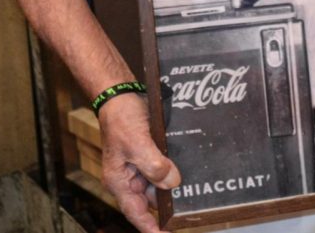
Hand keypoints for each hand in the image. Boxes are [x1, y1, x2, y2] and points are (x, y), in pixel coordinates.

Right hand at [98, 93, 180, 232]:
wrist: (122, 94)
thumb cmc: (122, 118)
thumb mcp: (137, 143)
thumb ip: (154, 164)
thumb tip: (172, 183)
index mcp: (120, 180)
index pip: (136, 212)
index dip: (151, 227)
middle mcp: (129, 176)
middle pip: (150, 199)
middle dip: (167, 204)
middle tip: (188, 211)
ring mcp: (138, 164)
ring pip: (158, 182)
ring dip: (173, 184)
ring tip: (194, 189)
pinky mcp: (149, 152)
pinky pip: (163, 166)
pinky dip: (174, 168)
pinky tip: (189, 167)